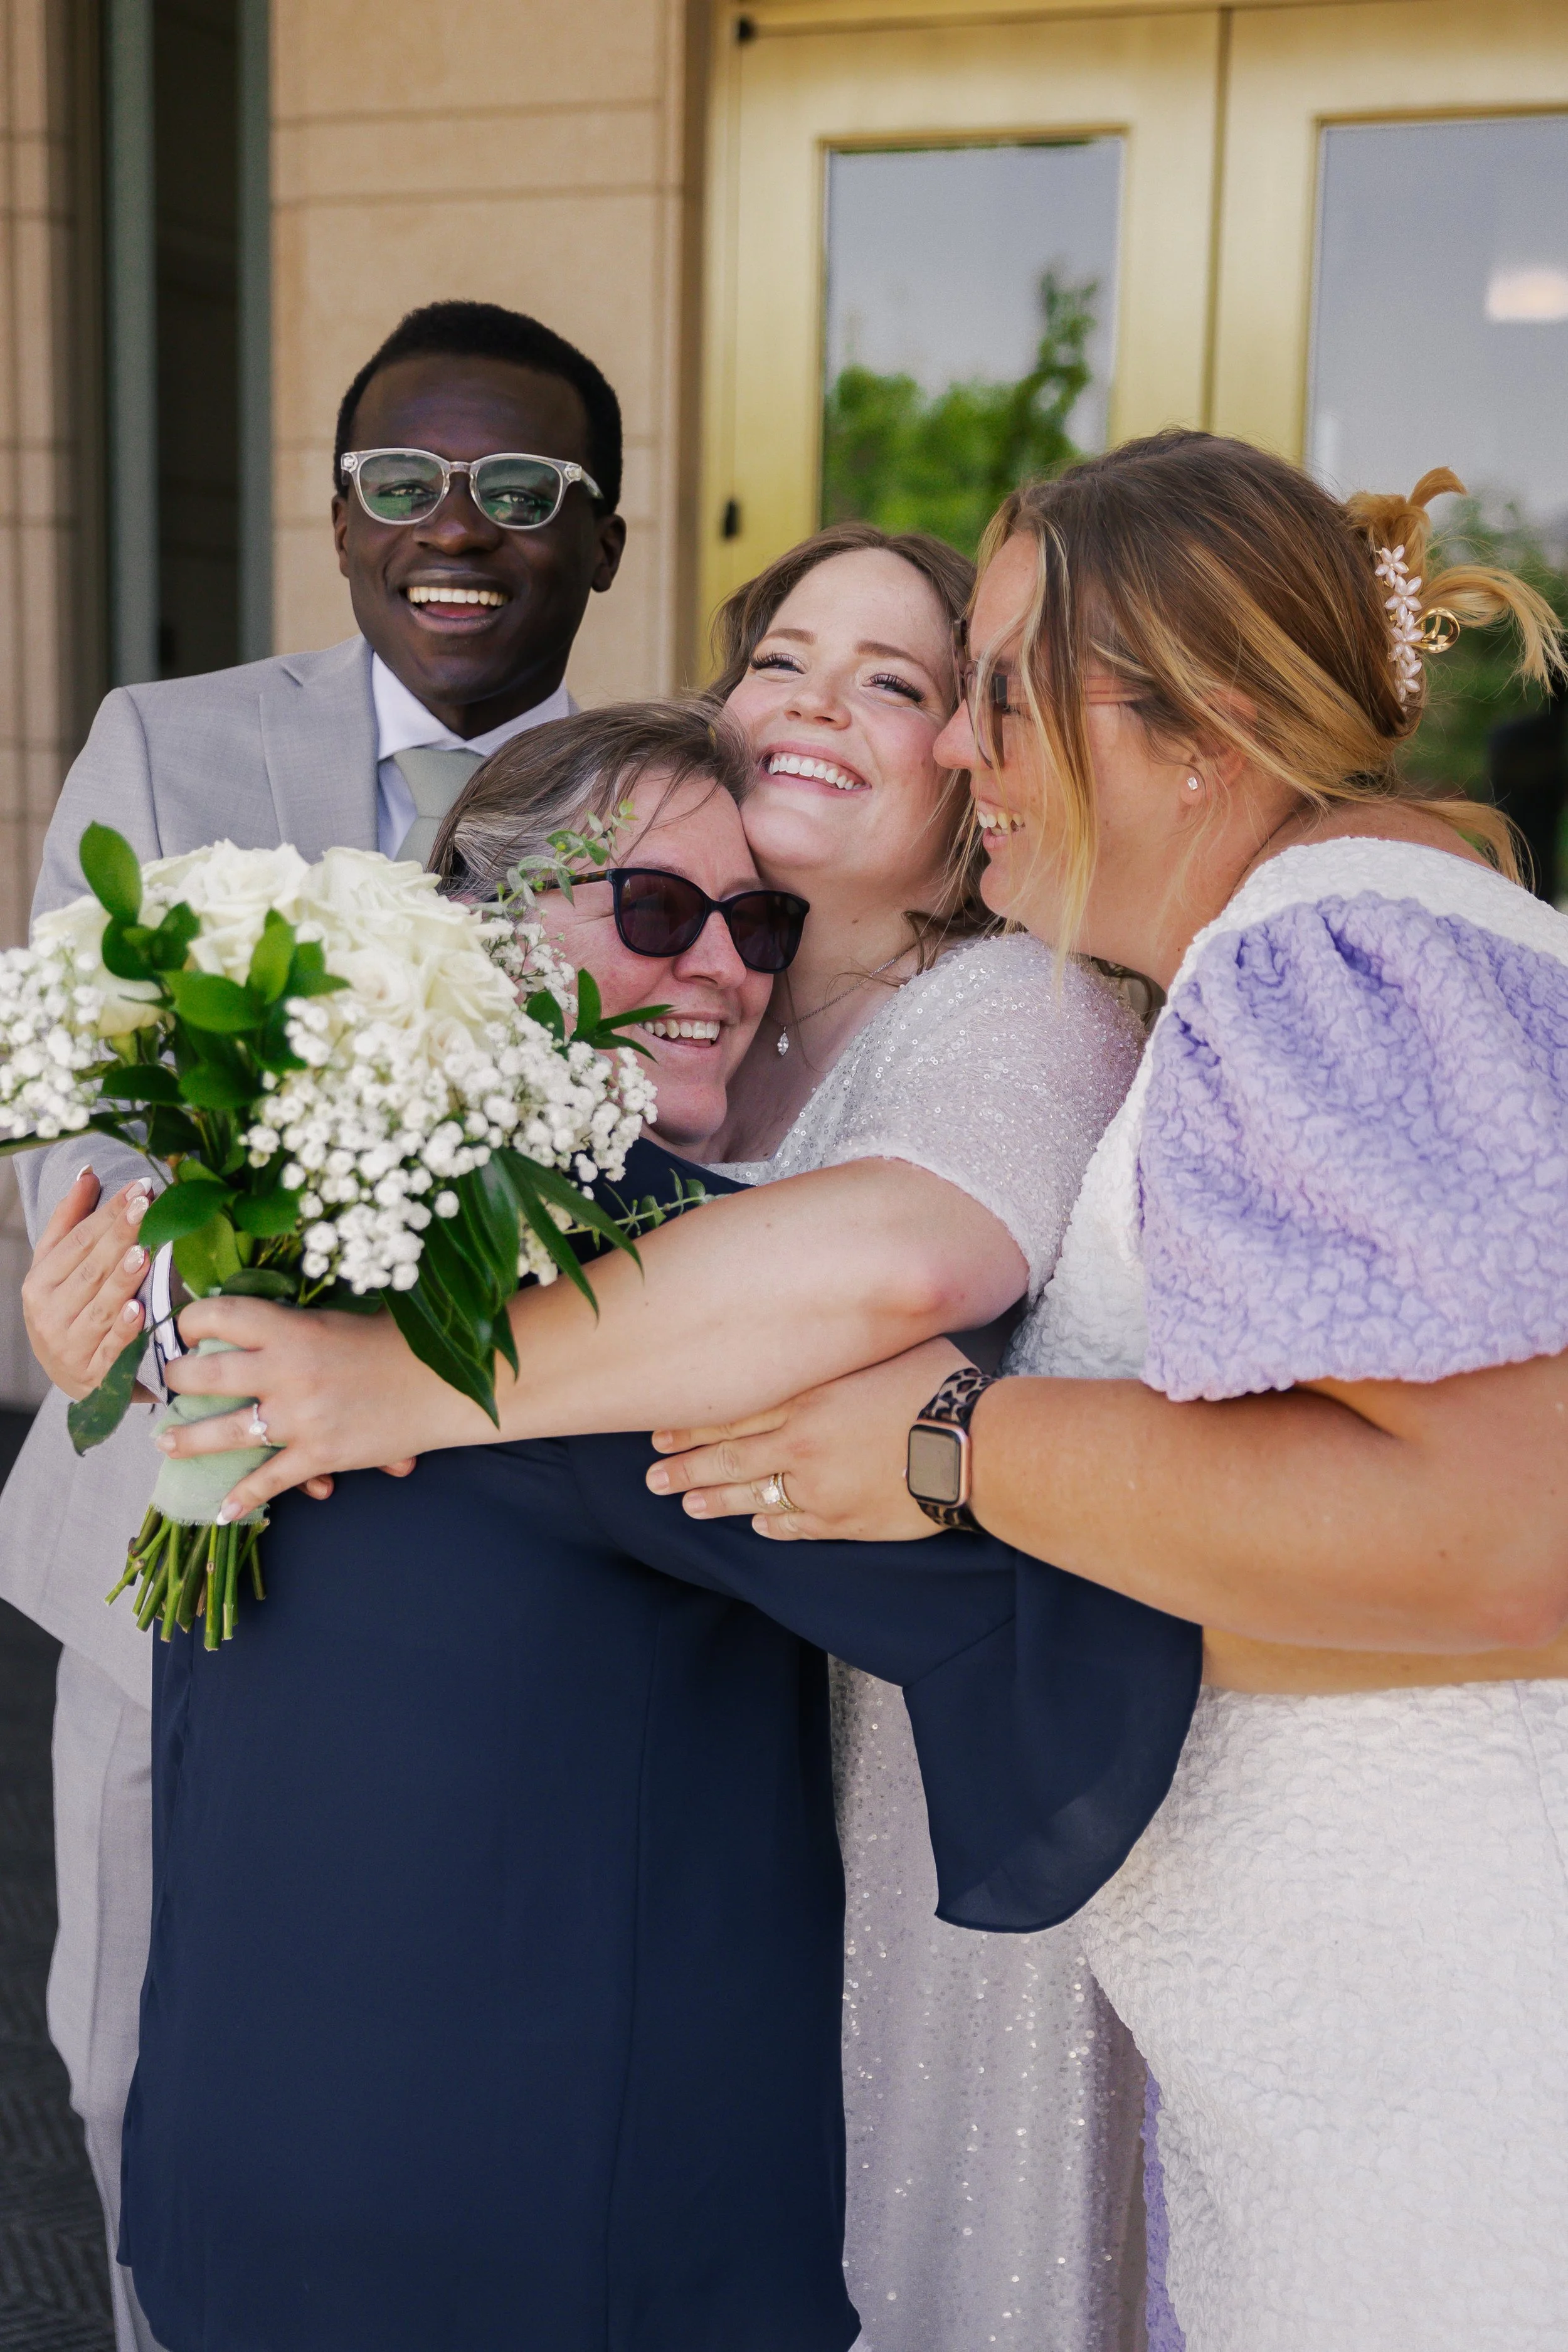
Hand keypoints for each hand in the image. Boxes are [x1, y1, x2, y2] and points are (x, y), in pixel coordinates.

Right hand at [22, 1166, 156, 1399]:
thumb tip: (87, 1174)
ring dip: (122, 1280)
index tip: (138, 1189)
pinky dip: (124, 1330)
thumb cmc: (66, 1310)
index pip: (77, 1242)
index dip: (108, 1214)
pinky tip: (138, 1310)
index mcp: (39, 1283)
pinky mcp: (93, 1372)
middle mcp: (48, 1314)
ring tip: (142, 1251)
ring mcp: (69, 1345)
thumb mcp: (56, 1268)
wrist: (70, 1377)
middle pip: (90, 1270)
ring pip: (100, 1307)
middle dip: (120, 1236)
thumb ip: (69, 1222)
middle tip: (147, 1207)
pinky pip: (110, 1349)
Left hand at [158, 1294, 465, 1519]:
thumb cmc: (394, 1344)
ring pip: (221, 1433)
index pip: (218, 1316)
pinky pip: (267, 1481)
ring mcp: (299, 1417)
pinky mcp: (318, 1454)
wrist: (444, 1384)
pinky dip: (242, 1498)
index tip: (183, 1330)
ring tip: (166, 1443)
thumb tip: (246, 1330)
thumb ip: (290, 1325)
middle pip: (203, 1375)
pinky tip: (223, 1510)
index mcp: (291, 1328)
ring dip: (186, 1441)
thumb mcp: (336, 1319)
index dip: (189, 1322)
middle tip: (171, 1385)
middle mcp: (285, 1370)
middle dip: (177, 1381)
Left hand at [644, 1337, 964, 1540]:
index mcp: (806, 1396)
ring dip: (716, 1502)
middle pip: (729, 1457)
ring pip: (754, 1496)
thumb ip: (845, 1341)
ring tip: (688, 1505)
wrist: (972, 1445)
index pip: (732, 1412)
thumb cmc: (937, 1383)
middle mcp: (801, 1444)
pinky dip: (774, 1526)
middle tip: (652, 1477)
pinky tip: (758, 1526)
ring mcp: (820, 1487)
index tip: (659, 1431)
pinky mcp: (845, 1521)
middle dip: (685, 1467)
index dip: (692, 1424)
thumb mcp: (885, 1344)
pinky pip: (798, 1526)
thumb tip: (826, 1320)